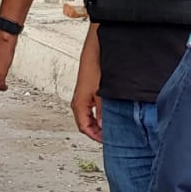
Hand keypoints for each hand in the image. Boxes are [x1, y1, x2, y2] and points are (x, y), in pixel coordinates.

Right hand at [72, 26, 102, 141]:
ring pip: (89, 116)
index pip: (84, 127)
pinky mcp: (89, 91)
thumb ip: (102, 112)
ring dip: (99, 122)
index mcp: (79, 104)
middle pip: (86, 123)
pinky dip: (99, 113)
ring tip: (111, 126)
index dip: (95, 136)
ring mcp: (84, 96)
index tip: (106, 141)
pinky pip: (92, 108)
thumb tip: (103, 127)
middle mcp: (79, 101)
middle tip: (110, 137)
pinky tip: (109, 113)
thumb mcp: (101, 93)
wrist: (95, 51)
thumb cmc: (95, 69)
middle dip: (97, 131)